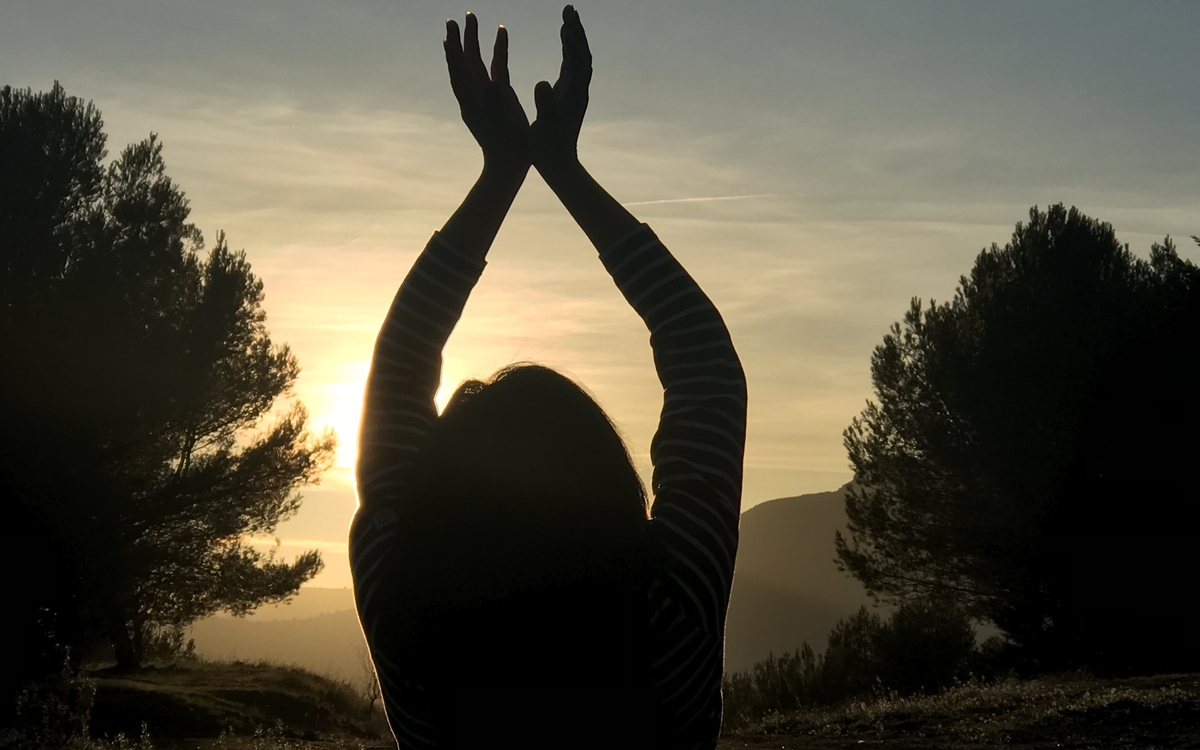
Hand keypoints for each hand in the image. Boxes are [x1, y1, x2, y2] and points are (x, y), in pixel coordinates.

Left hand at [445, 13, 529, 172]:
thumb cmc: (507, 148)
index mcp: (472, 100)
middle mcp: (475, 94)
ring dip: (474, 41)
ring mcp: (487, 94)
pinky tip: (501, 33)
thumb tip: (491, 85)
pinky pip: (497, 67)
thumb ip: (496, 105)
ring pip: (477, 62)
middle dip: (461, 38)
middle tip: (459, 16)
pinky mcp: (501, 95)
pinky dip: (498, 50)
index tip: (451, 28)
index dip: (455, 48)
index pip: (459, 69)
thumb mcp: (502, 126)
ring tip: (471, 20)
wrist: (509, 165)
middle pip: (464, 61)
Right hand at [531, 5, 591, 178]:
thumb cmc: (548, 148)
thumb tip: (542, 83)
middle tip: (570, 8)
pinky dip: (569, 48)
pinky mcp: (569, 94)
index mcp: (574, 95)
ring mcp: (575, 91)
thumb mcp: (544, 126)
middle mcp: (579, 90)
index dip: (574, 43)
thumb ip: (545, 104)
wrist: (558, 165)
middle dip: (577, 31)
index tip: (566, 24)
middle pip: (583, 54)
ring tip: (568, 16)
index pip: (579, 62)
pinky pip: (573, 65)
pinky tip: (564, 39)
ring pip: (579, 57)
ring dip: (575, 36)